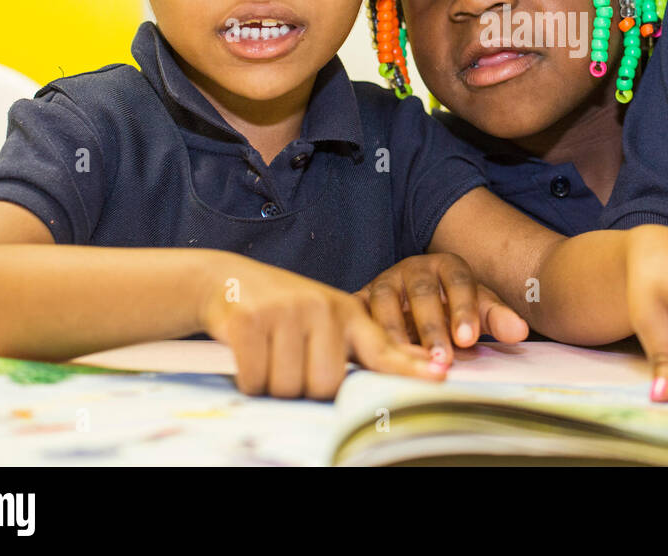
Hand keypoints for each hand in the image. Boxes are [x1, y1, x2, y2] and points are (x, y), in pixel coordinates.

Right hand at [199, 257, 444, 398]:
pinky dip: (248, 379)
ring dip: (272, 385)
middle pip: (327, 385)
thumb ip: (364, 344)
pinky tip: (247, 354)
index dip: (410, 367)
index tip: (440, 375)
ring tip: (268, 354)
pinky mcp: (251, 320)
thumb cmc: (283, 309)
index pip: (383, 348)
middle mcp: (323, 309)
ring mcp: (288, 312)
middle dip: (304, 388)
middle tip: (290, 363)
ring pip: (290, 387)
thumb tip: (412, 365)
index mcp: (348, 314)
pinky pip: (255, 379)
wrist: (227, 279)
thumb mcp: (328, 317)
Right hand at [358, 252, 528, 364]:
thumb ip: (497, 318)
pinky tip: (375, 358)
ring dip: (397, 334)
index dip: (464, 310)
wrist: (414, 298)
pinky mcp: (360, 299)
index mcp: (447, 265)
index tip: (469, 339)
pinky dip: (365, 334)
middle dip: (432, 327)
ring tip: (409, 362)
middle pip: (422, 294)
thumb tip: (520, 332)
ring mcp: (384, 282)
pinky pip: (359, 315)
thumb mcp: (477, 307)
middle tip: (443, 358)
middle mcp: (413, 269)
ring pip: (386, 304)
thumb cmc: (451, 306)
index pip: (459, 282)